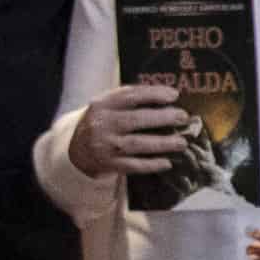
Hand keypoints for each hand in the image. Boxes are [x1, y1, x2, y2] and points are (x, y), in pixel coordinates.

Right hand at [66, 81, 190, 180]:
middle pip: (135, 120)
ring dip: (162, 143)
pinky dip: (151, 164)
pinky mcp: (109, 164)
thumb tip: (168, 95)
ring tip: (182, 142)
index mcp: (102, 104)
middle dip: (162, 118)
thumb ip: (130, 98)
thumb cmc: (102, 122)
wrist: (76, 148)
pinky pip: (133, 165)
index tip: (174, 95)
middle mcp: (102, 124)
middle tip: (183, 117)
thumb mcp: (107, 105)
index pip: (129, 96)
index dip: (153, 94)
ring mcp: (105, 145)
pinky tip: (167, 163)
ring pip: (136, 144)